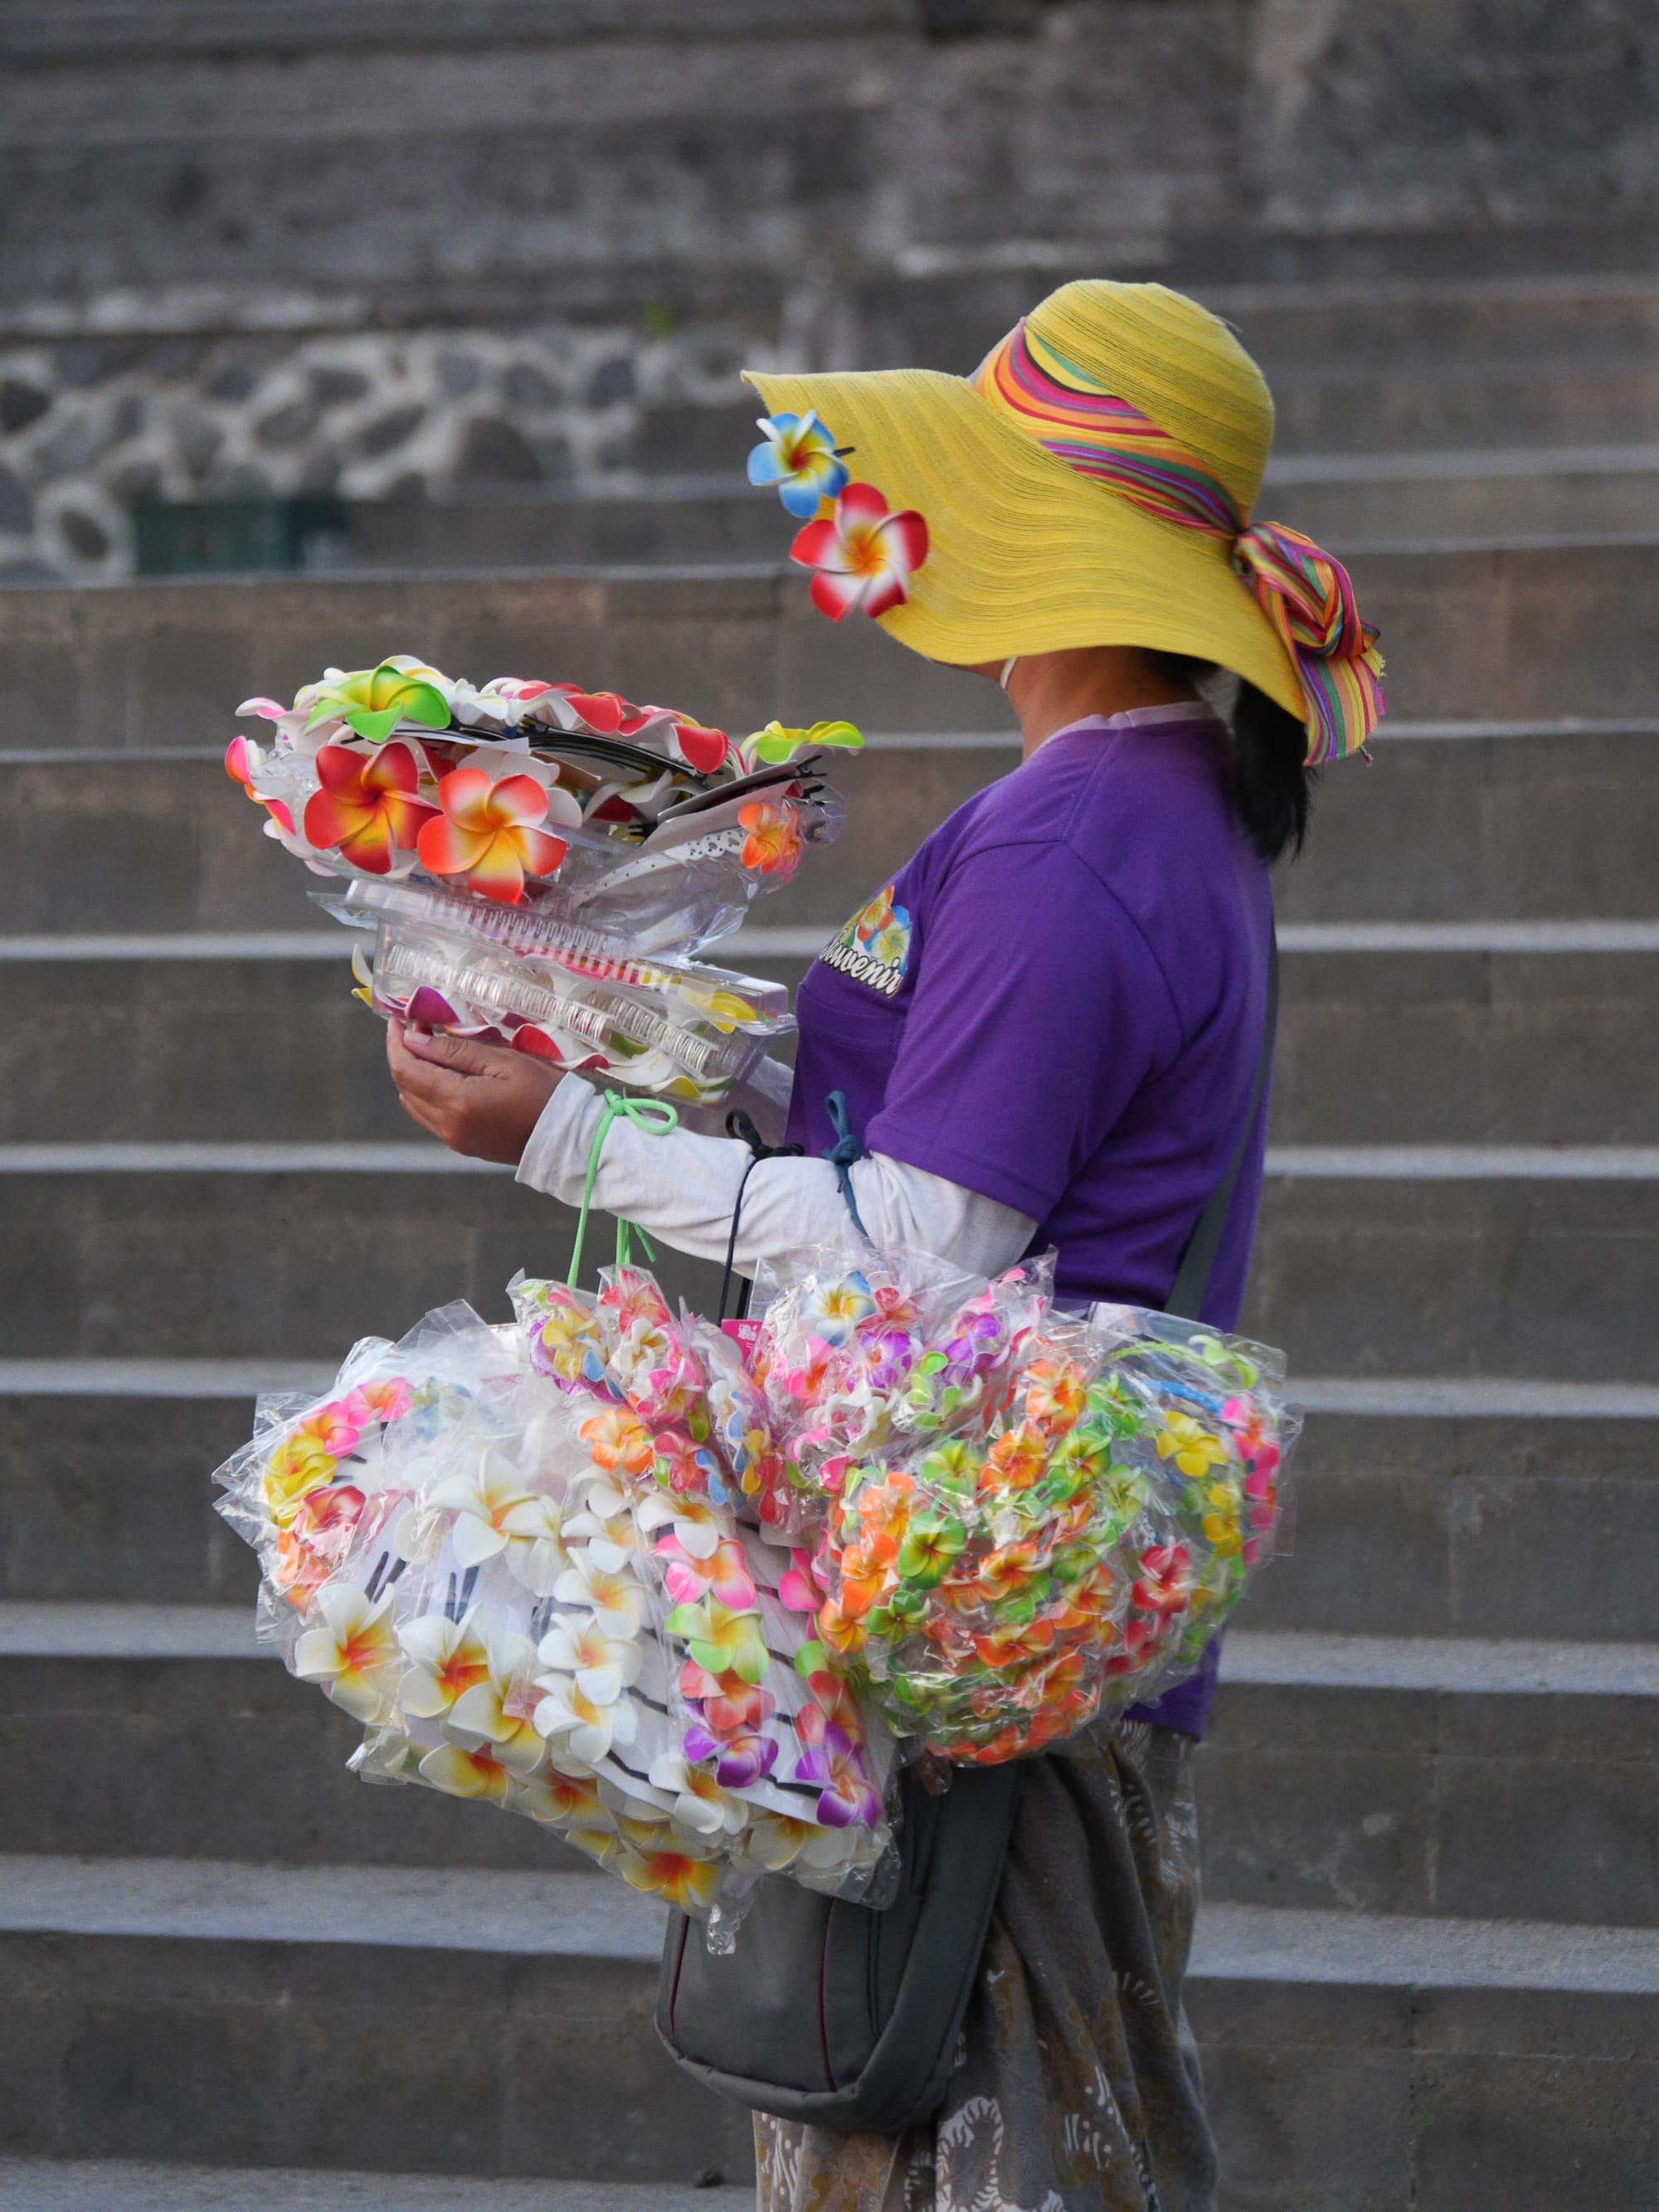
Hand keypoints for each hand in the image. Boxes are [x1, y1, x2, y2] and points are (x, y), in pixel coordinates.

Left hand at [386, 1019, 561, 1165]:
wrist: (568, 1137)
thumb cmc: (544, 1092)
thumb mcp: (504, 1061)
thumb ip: (456, 1051)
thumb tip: (414, 1040)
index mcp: (457, 1102)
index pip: (407, 1070)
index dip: (396, 1042)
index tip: (396, 1020)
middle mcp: (447, 1125)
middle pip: (405, 1087)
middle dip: (404, 1055)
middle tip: (417, 1028)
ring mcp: (453, 1139)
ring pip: (413, 1104)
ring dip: (412, 1076)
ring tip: (428, 1048)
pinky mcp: (462, 1145)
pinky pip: (429, 1117)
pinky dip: (425, 1094)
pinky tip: (440, 1076)